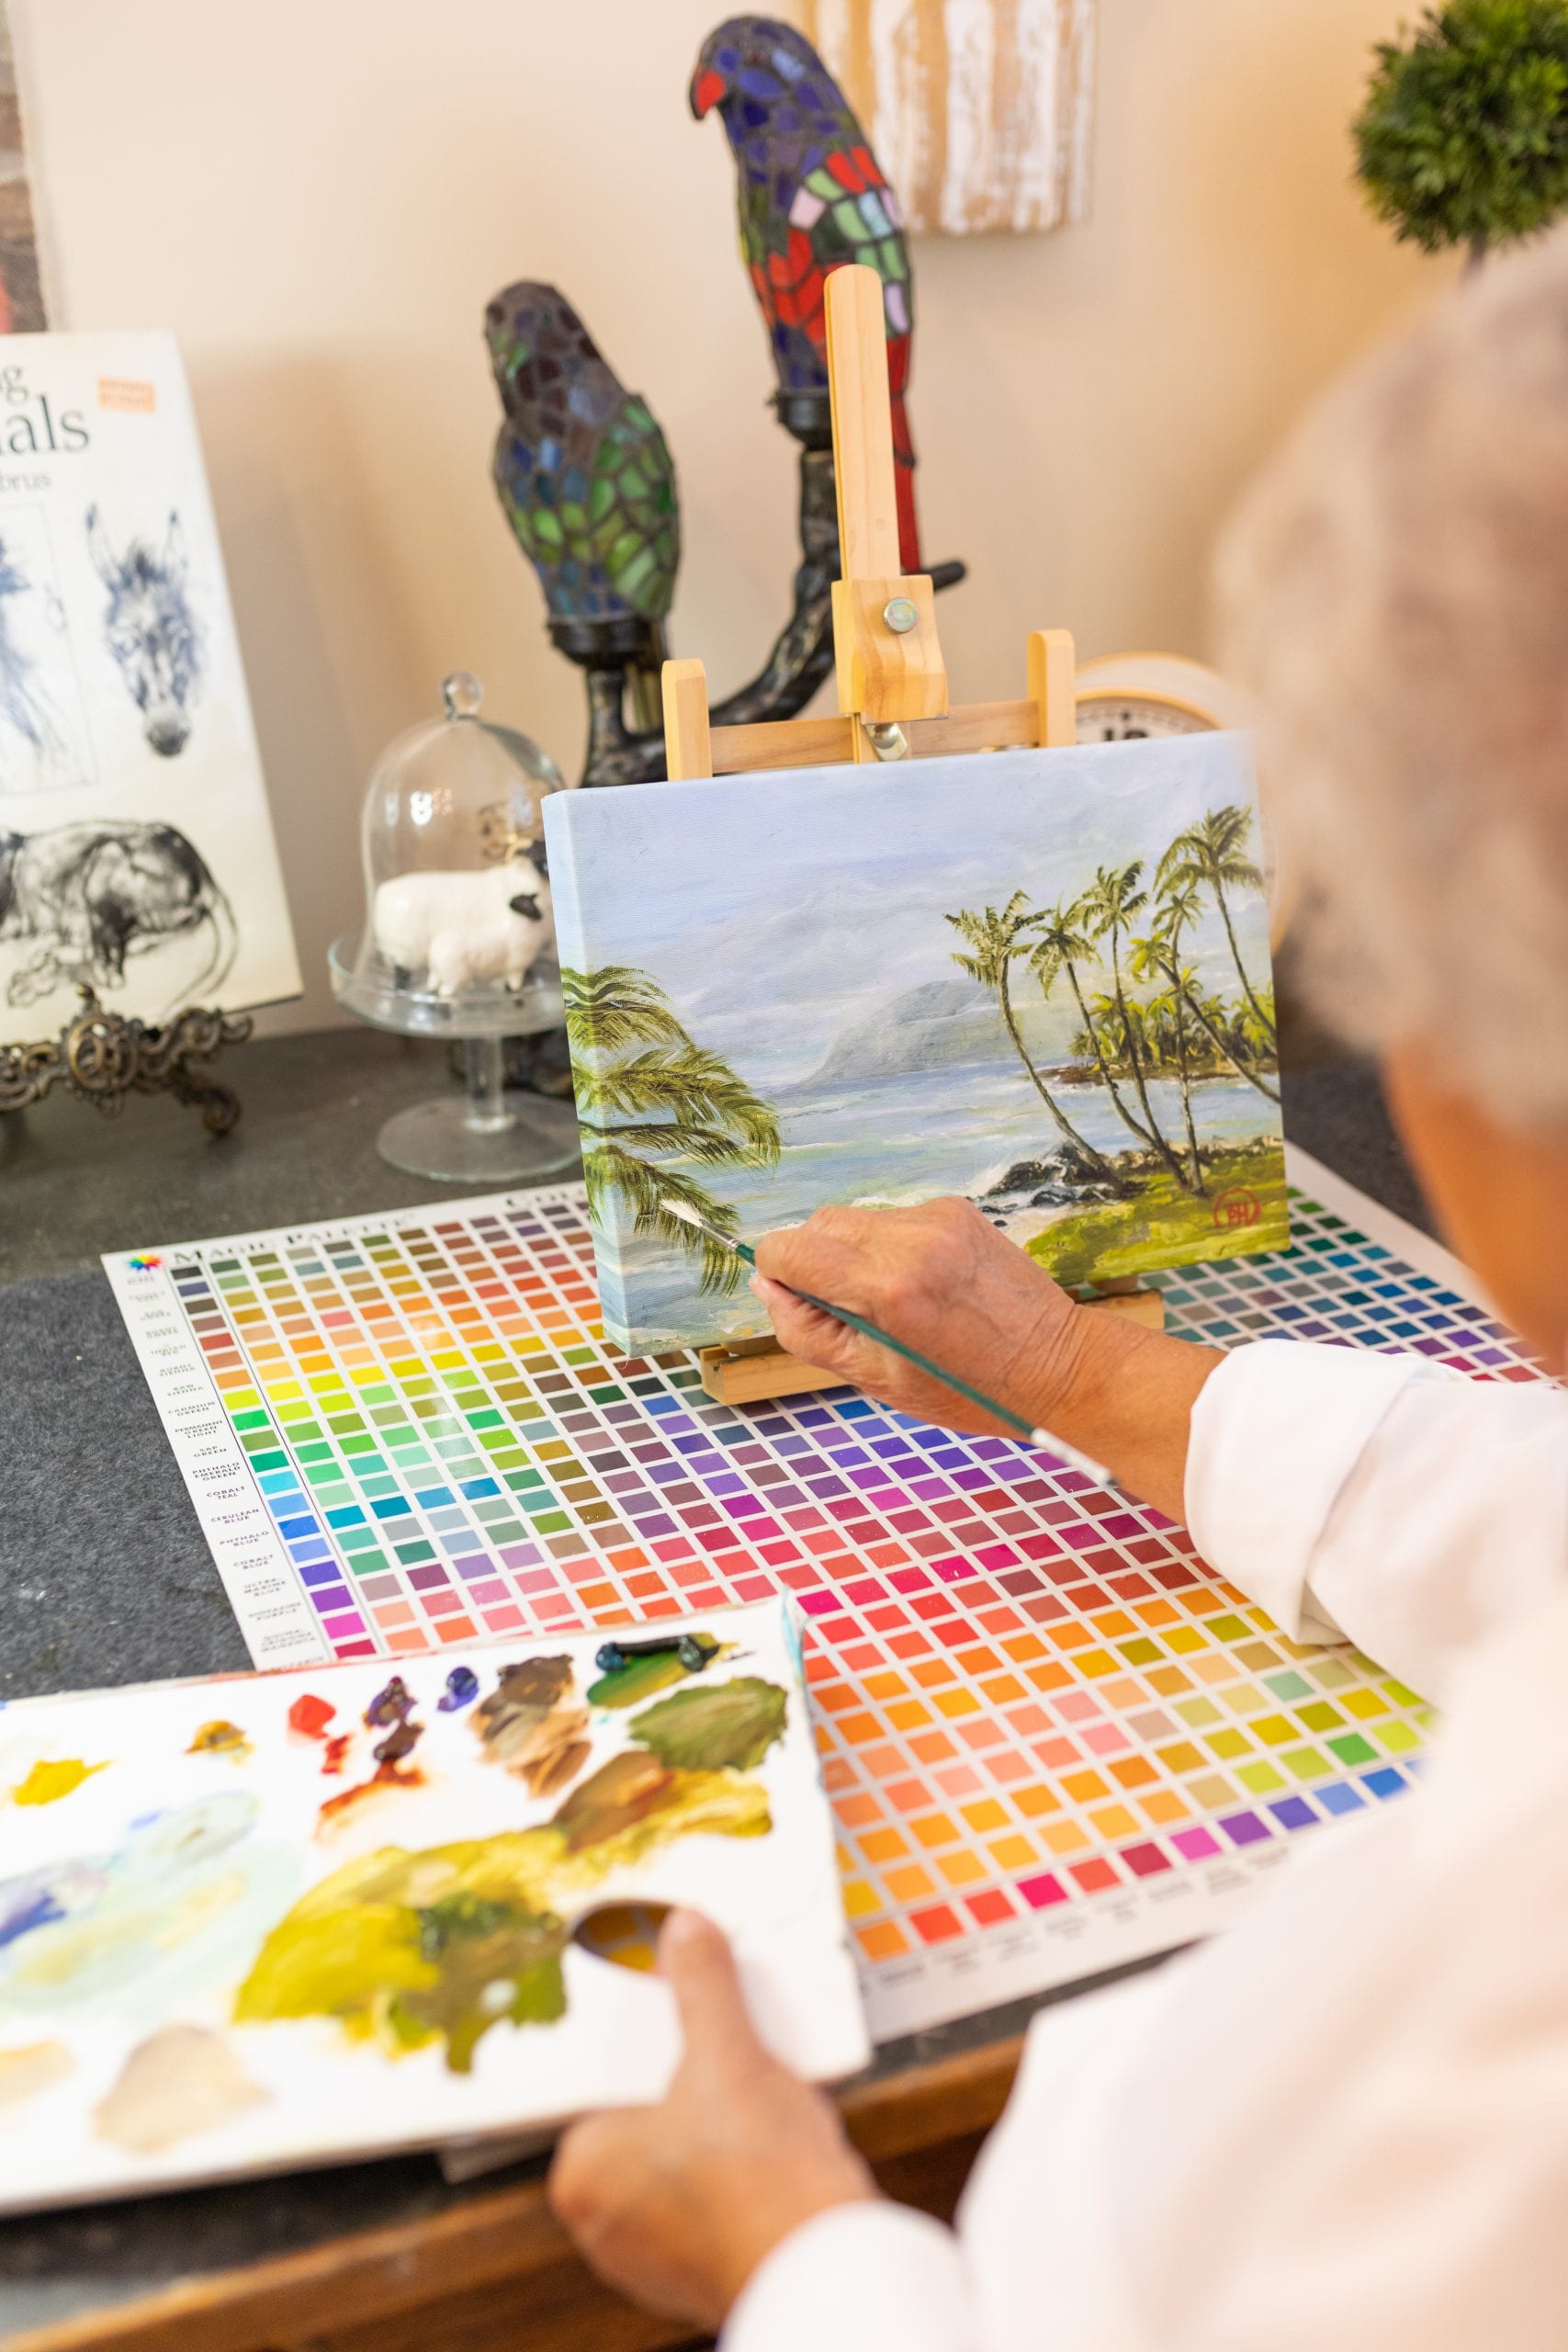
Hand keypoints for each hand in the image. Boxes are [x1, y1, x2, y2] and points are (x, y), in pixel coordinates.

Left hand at [549, 1909, 875, 2327]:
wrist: (826, 2267)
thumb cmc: (760, 2181)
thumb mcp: (729, 2055)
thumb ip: (703, 1986)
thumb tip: (686, 1931)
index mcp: (583, 2171)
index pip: (605, 2081)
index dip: (648, 2040)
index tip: (676, 2017)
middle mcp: (604, 2222)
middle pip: (649, 2117)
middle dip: (691, 2080)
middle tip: (724, 2045)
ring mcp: (652, 2254)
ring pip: (684, 2158)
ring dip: (721, 2123)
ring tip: (760, 2086)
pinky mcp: (701, 2270)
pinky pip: (713, 2196)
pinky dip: (740, 2166)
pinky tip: (777, 2134)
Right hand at [751, 1196, 1086, 1439]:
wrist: (1056, 1368)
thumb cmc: (966, 1390)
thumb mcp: (874, 1380)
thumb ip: (807, 1332)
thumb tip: (770, 1287)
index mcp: (887, 1288)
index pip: (788, 1249)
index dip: (781, 1278)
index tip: (805, 1307)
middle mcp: (911, 1240)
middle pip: (816, 1225)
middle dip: (816, 1264)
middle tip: (851, 1312)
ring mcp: (937, 1219)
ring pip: (854, 1220)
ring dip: (854, 1255)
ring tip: (894, 1302)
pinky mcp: (956, 1210)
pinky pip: (894, 1219)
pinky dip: (891, 1248)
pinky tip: (924, 1286)